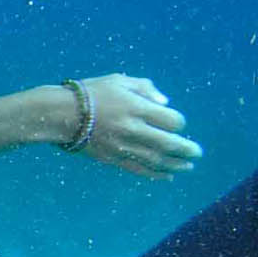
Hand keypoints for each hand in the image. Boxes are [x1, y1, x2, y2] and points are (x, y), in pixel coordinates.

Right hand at [69, 74, 200, 176]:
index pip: (172, 120)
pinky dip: (156, 174)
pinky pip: (140, 169)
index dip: (180, 123)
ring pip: (158, 160)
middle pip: (170, 143)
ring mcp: (124, 146)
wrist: (60, 115)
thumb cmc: (90, 93)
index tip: (178, 122)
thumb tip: (166, 103)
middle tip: (197, 152)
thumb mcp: (119, 80)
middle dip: (187, 149)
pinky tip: (168, 176)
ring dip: (176, 165)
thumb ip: (146, 87)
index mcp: (136, 107)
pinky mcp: (114, 158)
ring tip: (188, 166)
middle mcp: (133, 129)